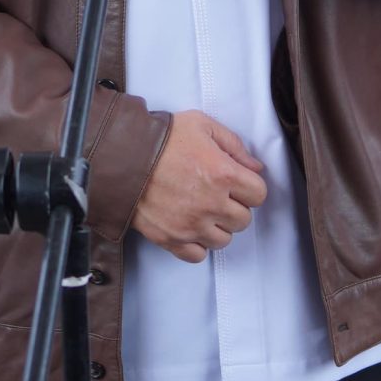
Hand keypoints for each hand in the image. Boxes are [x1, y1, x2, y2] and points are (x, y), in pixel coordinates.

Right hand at [131, 109, 269, 262]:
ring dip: (218, 226)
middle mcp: (211, 204)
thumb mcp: (202, 125)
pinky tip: (192, 227)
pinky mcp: (171, 238)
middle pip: (244, 220)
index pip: (259, 194)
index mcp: (223, 174)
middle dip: (236, 206)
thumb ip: (234, 145)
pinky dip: (198, 244)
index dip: (250, 187)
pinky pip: (197, 255)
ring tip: (204, 210)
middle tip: (220, 195)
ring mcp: (191, 225)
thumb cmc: (161, 138)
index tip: (239, 183)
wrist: (122, 156)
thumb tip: (255, 167)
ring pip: (223, 240)